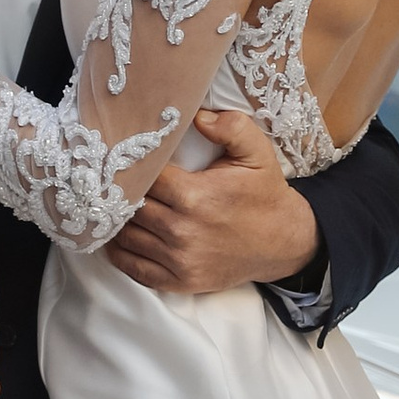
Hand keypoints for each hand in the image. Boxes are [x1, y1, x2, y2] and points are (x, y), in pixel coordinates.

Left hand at [105, 109, 321, 295]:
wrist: (284, 243)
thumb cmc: (264, 195)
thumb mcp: (257, 154)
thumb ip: (231, 127)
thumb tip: (197, 116)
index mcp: (195, 196)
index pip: (143, 178)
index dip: (131, 167)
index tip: (126, 160)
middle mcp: (182, 231)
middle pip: (130, 207)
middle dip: (122, 193)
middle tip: (114, 181)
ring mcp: (180, 260)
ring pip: (127, 237)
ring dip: (118, 221)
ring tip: (114, 206)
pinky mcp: (181, 282)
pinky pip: (135, 269)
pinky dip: (120, 254)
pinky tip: (119, 237)